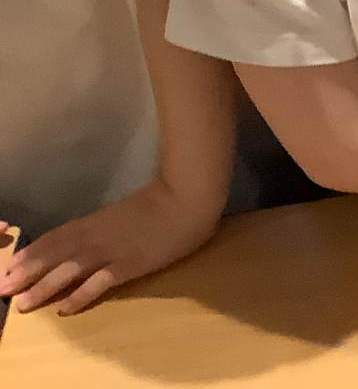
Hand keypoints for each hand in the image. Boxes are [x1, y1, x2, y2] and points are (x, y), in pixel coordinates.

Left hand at [0, 179, 218, 314]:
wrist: (189, 197)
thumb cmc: (164, 200)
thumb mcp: (127, 211)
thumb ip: (108, 224)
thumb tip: (89, 238)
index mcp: (97, 221)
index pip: (56, 237)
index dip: (31, 253)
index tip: (9, 266)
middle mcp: (97, 237)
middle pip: (55, 256)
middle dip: (26, 273)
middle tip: (2, 289)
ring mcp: (113, 251)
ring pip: (70, 270)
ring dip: (44, 287)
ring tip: (23, 303)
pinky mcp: (130, 265)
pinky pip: (100, 283)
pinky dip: (81, 296)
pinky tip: (66, 309)